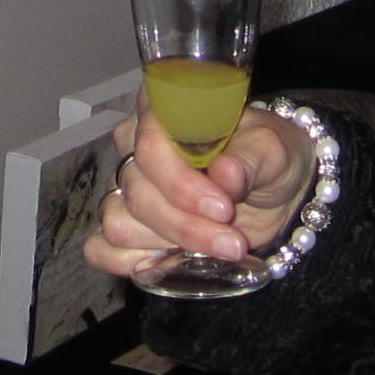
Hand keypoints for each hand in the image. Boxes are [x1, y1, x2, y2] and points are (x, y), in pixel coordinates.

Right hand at [84, 102, 311, 280]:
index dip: (181, 183)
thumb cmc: (267, 156)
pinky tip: (170, 261)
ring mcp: (125, 185)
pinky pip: (101, 248)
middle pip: (138, 192)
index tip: (223, 208)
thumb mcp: (272, 150)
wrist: (273, 190)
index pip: (150, 145)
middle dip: (187, 225)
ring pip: (120, 223)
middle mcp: (134, 145)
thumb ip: (249, 159)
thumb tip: (225, 174)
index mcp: (163, 111)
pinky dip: (130, 262)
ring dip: (171, 244)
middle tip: (234, 240)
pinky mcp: (126, 223)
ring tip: (220, 247)